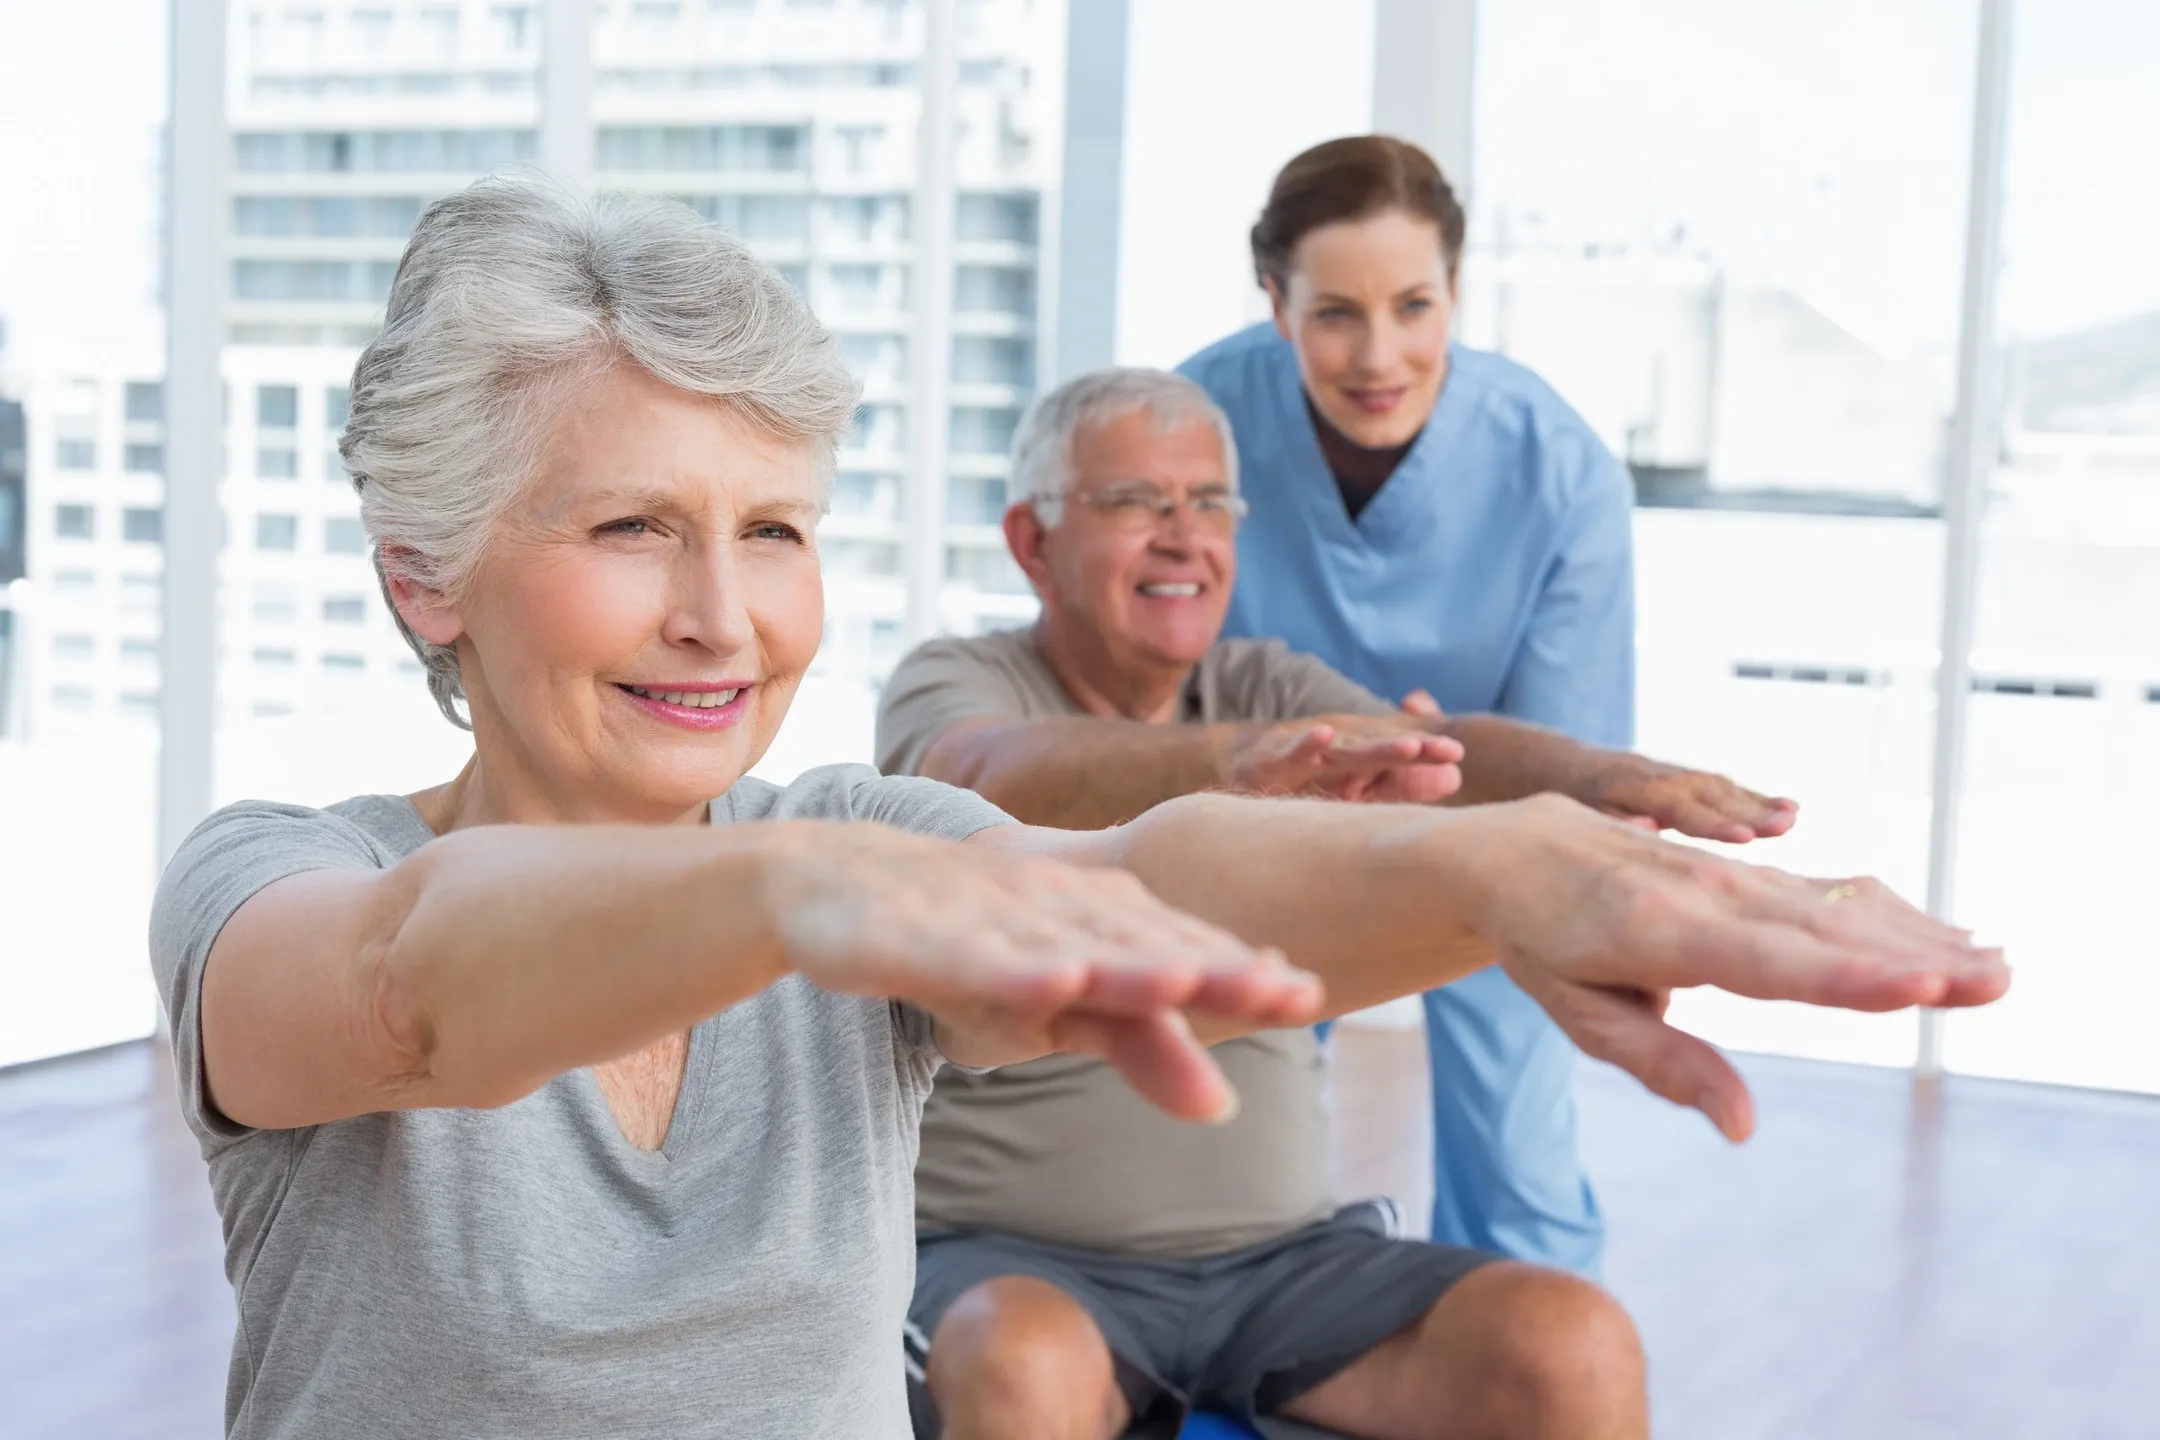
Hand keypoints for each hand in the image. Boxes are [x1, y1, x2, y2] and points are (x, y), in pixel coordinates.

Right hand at [764, 825, 1322, 1121]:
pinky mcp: (925, 933)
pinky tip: (1055, 979)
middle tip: (1288, 991)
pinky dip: (1017, 966)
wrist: (832, 884)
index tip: (1310, 999)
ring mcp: (991, 914)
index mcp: (1094, 917)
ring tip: (1194, 976)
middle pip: (1143, 941)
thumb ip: (1135, 1042)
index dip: (1242, 972)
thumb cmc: (964, 946)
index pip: (1180, 946)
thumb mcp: (1053, 1007)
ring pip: (1070, 942)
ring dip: (1130, 960)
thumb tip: (1225, 1103)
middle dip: (1215, 963)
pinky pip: (977, 953)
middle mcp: (1054, 906)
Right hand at [1226, 714, 1464, 804]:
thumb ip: (1401, 784)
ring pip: (1345, 751)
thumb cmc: (1303, 779)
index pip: (1396, 755)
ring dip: (1375, 750)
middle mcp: (1337, 751)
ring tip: (1407, 749)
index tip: (1457, 754)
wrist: (1240, 764)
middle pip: (1379, 750)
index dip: (1426, 753)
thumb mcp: (1355, 786)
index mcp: (1358, 758)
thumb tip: (1456, 777)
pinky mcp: (1273, 760)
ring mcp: (1307, 753)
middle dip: (1411, 750)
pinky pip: (1292, 752)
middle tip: (1447, 750)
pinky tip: (1322, 735)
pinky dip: (1305, 743)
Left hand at [1452, 795, 2007, 1142]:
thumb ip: (1664, 1065)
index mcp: (1660, 933)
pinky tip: (1947, 938)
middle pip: (1825, 933)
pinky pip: (1827, 893)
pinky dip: (1890, 914)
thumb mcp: (1582, 1014)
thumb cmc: (1544, 945)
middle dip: (1915, 957)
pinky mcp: (1747, 872)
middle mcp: (1708, 893)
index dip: (1847, 979)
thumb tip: (1741, 1127)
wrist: (1518, 848)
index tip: (1918, 986)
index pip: (1769, 964)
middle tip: (1998, 984)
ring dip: (1921, 936)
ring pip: (1838, 907)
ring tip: (1997, 967)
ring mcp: (1732, 875)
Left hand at [1578, 753, 1798, 843]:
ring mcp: (1685, 776)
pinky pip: (1729, 789)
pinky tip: (1791, 808)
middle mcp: (1670, 779)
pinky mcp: (1694, 780)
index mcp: (1643, 792)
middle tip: (1788, 826)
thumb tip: (1649, 826)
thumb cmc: (1580, 801)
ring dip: (1763, 805)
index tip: (1746, 839)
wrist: (1573, 766)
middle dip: (1752, 813)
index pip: (1685, 812)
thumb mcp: (1587, 813)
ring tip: (1795, 818)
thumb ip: (1617, 821)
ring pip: (1728, 792)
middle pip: (1716, 799)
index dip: (1716, 826)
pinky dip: (1759, 798)